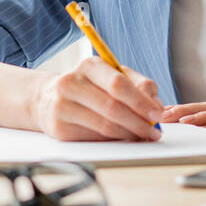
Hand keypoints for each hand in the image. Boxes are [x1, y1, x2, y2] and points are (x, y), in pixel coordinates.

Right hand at [33, 58, 162, 141]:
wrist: (48, 98)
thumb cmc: (90, 87)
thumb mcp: (113, 76)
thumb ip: (139, 85)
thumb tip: (157, 107)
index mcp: (89, 65)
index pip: (118, 84)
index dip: (140, 101)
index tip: (157, 114)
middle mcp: (71, 83)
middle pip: (112, 107)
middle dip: (139, 122)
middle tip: (154, 131)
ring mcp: (62, 106)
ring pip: (105, 126)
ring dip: (130, 134)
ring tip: (144, 136)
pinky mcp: (59, 128)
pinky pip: (94, 138)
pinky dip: (114, 140)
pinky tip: (123, 138)